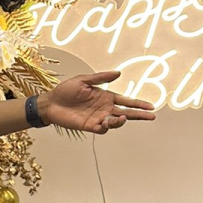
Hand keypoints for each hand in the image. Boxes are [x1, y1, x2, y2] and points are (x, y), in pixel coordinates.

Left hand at [41, 72, 156, 134]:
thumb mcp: (83, 80)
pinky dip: (107, 126)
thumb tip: (118, 73)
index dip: (138, 104)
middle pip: (126, 113)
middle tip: (151, 116)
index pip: (126, 101)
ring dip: (120, 120)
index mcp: (105, 96)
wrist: (50, 102)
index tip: (151, 106)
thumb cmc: (65, 90)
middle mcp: (104, 108)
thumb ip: (100, 78)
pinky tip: (107, 121)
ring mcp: (98, 118)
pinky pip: (103, 129)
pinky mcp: (90, 126)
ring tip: (122, 117)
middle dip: (139, 115)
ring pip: (116, 122)